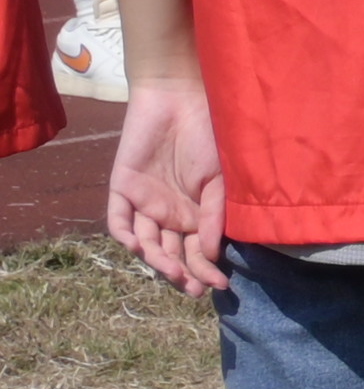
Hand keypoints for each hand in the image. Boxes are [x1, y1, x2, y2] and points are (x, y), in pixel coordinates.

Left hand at [104, 71, 225, 296]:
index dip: (207, 269)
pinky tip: (141, 247)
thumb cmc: (208, 135)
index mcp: (195, 212)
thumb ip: (214, 216)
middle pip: (171, 253)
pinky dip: (127, 236)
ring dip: (158, 261)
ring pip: (145, 244)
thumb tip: (210, 255)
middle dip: (183, 274)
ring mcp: (144, 203)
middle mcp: (168, 213)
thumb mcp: (220, 180)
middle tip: (195, 289)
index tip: (220, 285)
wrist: (179, 98)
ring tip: (174, 273)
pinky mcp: (122, 189)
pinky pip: (119, 221)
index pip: (198, 250)